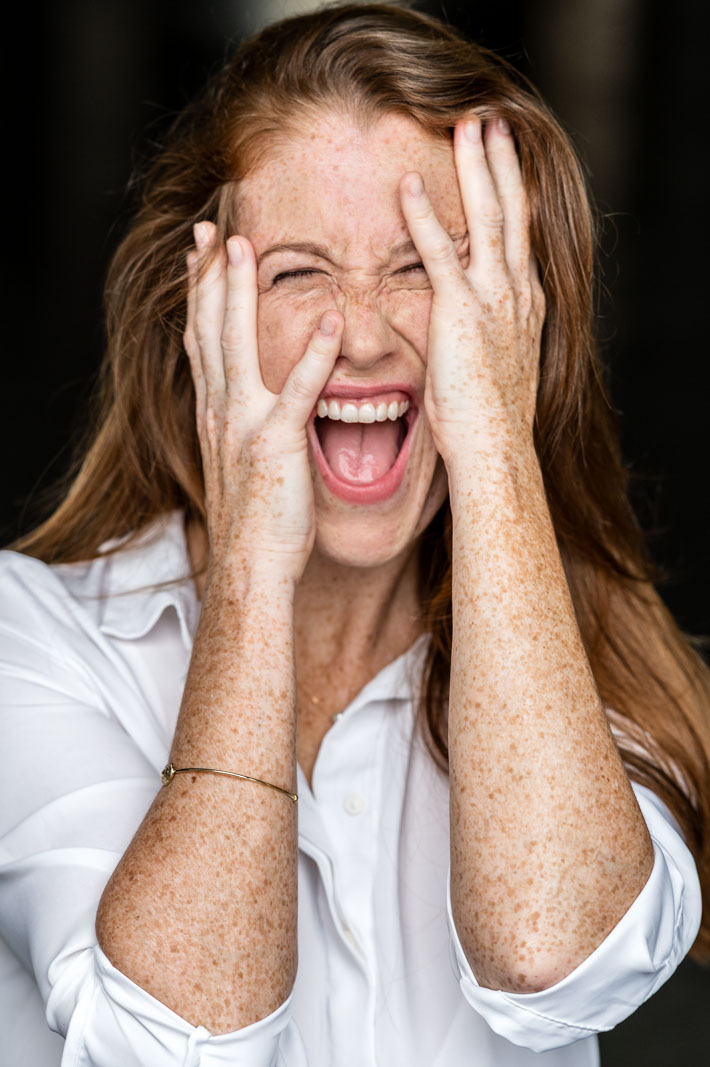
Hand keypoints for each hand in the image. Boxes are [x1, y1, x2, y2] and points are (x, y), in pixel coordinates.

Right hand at [184, 221, 342, 581]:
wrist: (251, 565)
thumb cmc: (257, 521)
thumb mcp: (244, 464)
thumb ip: (250, 426)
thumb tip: (261, 407)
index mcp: (215, 413)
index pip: (202, 341)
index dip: (201, 296)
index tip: (201, 257)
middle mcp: (221, 410)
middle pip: (210, 329)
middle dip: (208, 276)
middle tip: (210, 230)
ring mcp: (244, 423)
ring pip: (236, 344)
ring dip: (240, 292)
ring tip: (246, 247)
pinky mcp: (276, 443)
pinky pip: (300, 392)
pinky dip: (315, 355)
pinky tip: (330, 320)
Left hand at [399, 115, 545, 468]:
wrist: (495, 449)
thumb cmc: (491, 421)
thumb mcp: (499, 367)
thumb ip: (487, 335)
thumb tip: (472, 331)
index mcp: (525, 305)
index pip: (520, 236)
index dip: (514, 195)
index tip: (505, 161)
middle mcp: (517, 293)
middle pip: (513, 213)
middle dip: (502, 164)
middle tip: (492, 123)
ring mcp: (493, 299)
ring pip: (488, 218)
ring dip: (476, 168)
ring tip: (467, 125)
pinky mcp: (461, 312)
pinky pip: (439, 253)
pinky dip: (424, 216)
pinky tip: (410, 184)